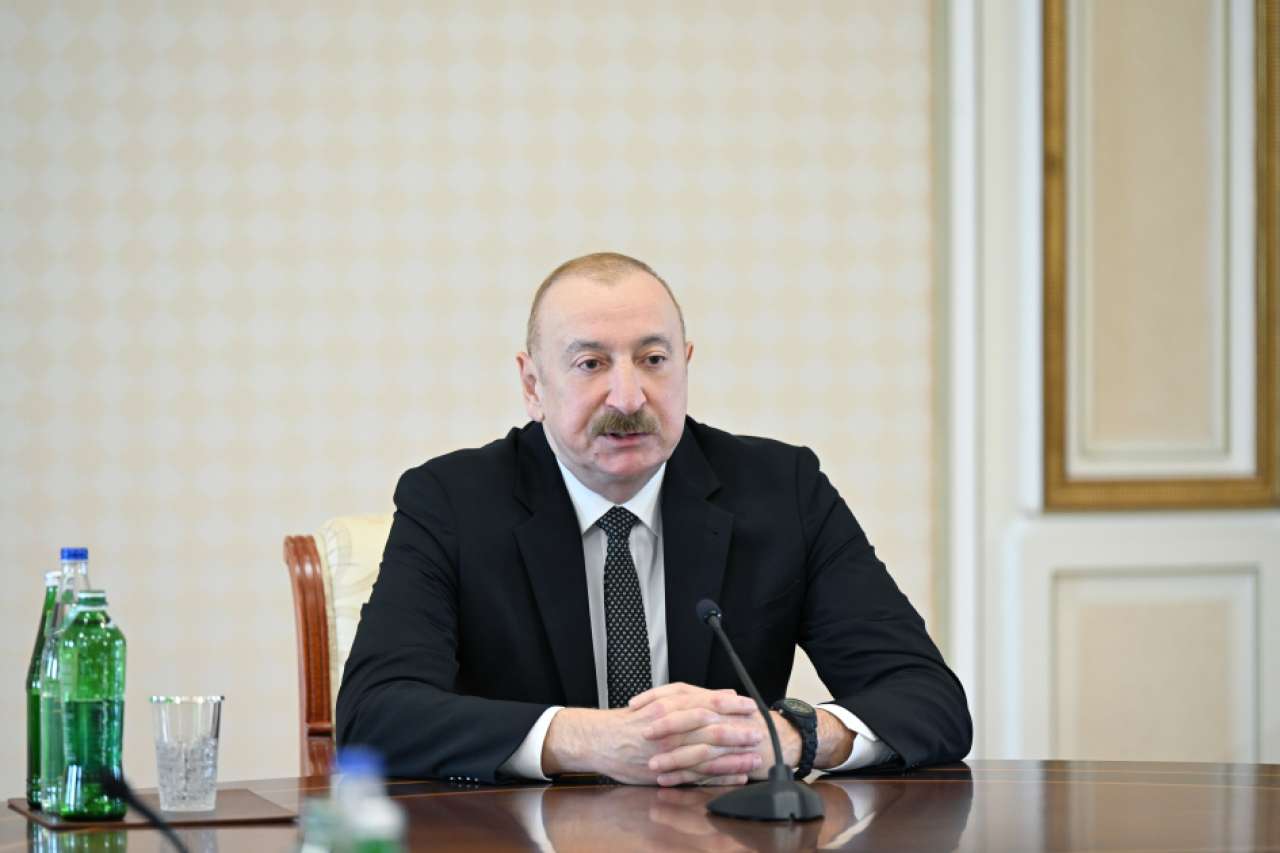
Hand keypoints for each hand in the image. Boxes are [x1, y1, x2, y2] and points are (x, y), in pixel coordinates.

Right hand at [542, 684, 763, 784]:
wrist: (600, 740)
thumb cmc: (630, 721)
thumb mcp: (660, 700)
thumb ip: (692, 698)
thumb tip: (724, 694)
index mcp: (668, 707)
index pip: (706, 703)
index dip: (731, 705)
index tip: (750, 706)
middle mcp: (669, 728)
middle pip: (710, 729)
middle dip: (737, 731)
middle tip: (758, 731)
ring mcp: (667, 751)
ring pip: (706, 753)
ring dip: (733, 755)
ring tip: (754, 756)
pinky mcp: (666, 771)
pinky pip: (697, 775)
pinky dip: (719, 775)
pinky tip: (737, 775)